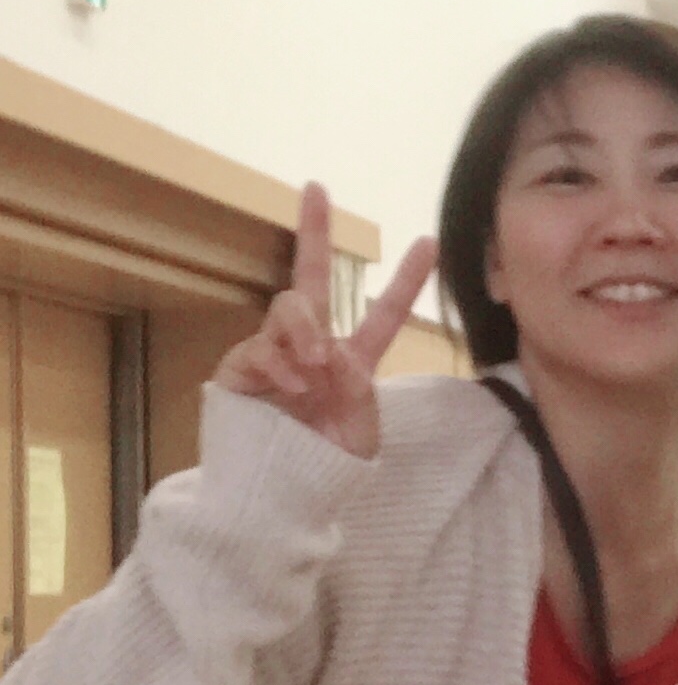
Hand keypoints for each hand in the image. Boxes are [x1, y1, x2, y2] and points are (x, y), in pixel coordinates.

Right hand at [212, 183, 436, 460]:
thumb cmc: (324, 468)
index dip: (406, 280)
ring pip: (289, 308)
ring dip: (305, 330)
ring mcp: (275, 353)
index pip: (381, 313)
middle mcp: (312, 347)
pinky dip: (279, 364)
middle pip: (312, 278)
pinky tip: (293, 386)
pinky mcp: (240, 368)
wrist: (280, 496)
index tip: (429, 241)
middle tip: (317, 188)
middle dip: (314, 232)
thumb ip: (358, 393)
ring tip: (315, 366)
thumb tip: (337, 354)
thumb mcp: (359, 436)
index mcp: (352, 360)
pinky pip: (260, 348)